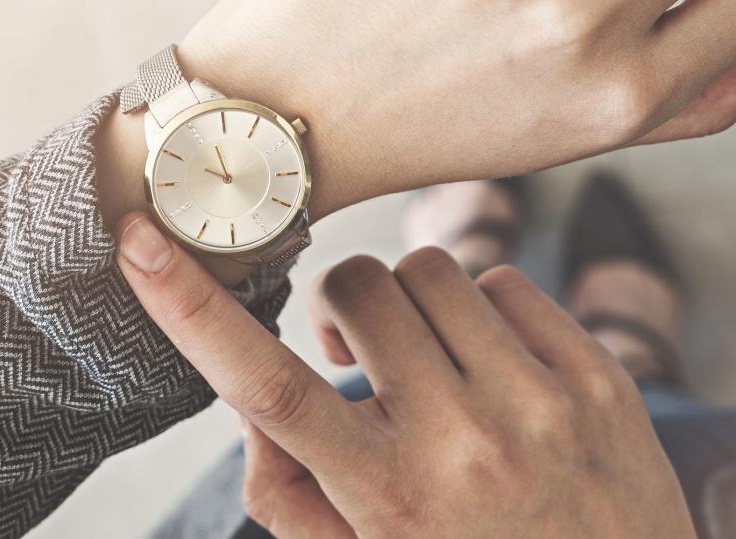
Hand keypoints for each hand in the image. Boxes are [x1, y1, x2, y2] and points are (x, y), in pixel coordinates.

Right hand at [116, 213, 696, 537]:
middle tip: (363, 358)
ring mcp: (538, 402)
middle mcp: (459, 443)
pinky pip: (506, 280)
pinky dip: (484, 311)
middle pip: (357, 289)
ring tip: (435, 367)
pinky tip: (496, 370)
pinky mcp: (596, 375)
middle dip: (344, 307)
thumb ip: (287, 492)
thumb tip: (255, 401)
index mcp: (384, 497)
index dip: (191, 309)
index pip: (265, 388)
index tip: (139, 240)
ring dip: (413, 306)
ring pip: (431, 268)